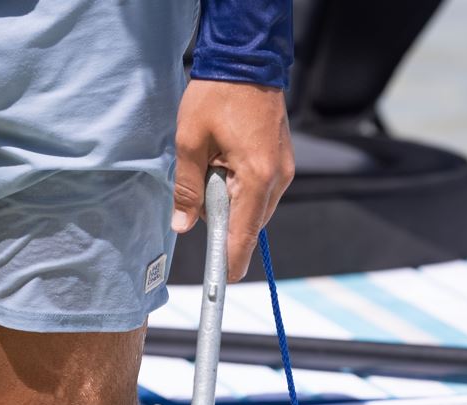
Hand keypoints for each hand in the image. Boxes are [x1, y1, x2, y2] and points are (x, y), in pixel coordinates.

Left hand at [172, 80, 294, 281]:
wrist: (247, 58)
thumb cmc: (217, 95)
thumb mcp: (189, 142)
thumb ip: (186, 188)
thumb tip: (183, 224)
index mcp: (256, 177)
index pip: (244, 234)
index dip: (231, 261)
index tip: (223, 282)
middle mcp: (277, 179)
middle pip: (249, 224)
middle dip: (223, 221)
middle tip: (200, 196)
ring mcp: (283, 171)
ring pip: (254, 209)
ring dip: (231, 203)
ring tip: (212, 171)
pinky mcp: (282, 163)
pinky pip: (259, 192)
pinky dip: (240, 190)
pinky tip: (224, 166)